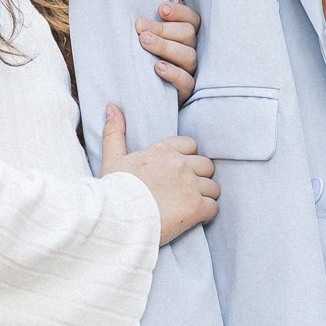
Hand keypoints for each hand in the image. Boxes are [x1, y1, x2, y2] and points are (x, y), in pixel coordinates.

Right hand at [101, 103, 218, 243]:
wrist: (116, 218)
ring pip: (213, 187)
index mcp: (163, 150)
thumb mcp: (112, 159)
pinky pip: (214, 207)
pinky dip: (207, 214)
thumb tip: (112, 107)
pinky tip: (194, 218)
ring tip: (190, 206)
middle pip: (206, 166)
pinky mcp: (196, 207)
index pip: (191, 145)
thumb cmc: (114, 190)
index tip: (178, 172)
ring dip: (205, 196)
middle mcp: (180, 164)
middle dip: (199, 178)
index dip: (187, 159)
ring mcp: (190, 185)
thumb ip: (114, 132)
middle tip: (186, 191)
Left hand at [135, 0, 200, 106]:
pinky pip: (187, 82)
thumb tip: (152, 6)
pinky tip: (157, 67)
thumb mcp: (147, 38)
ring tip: (144, 42)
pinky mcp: (186, 91)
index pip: (192, 19)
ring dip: (165, 46)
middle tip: (140, 27)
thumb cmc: (144, 58)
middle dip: (163, 29)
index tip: (160, 9)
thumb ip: (151, 24)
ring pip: (188, 55)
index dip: (179, 12)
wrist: (142, 93)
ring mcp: (190, 71)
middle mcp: (191, 51)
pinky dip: (173, 73)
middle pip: (188, 34)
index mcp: (185, 36)